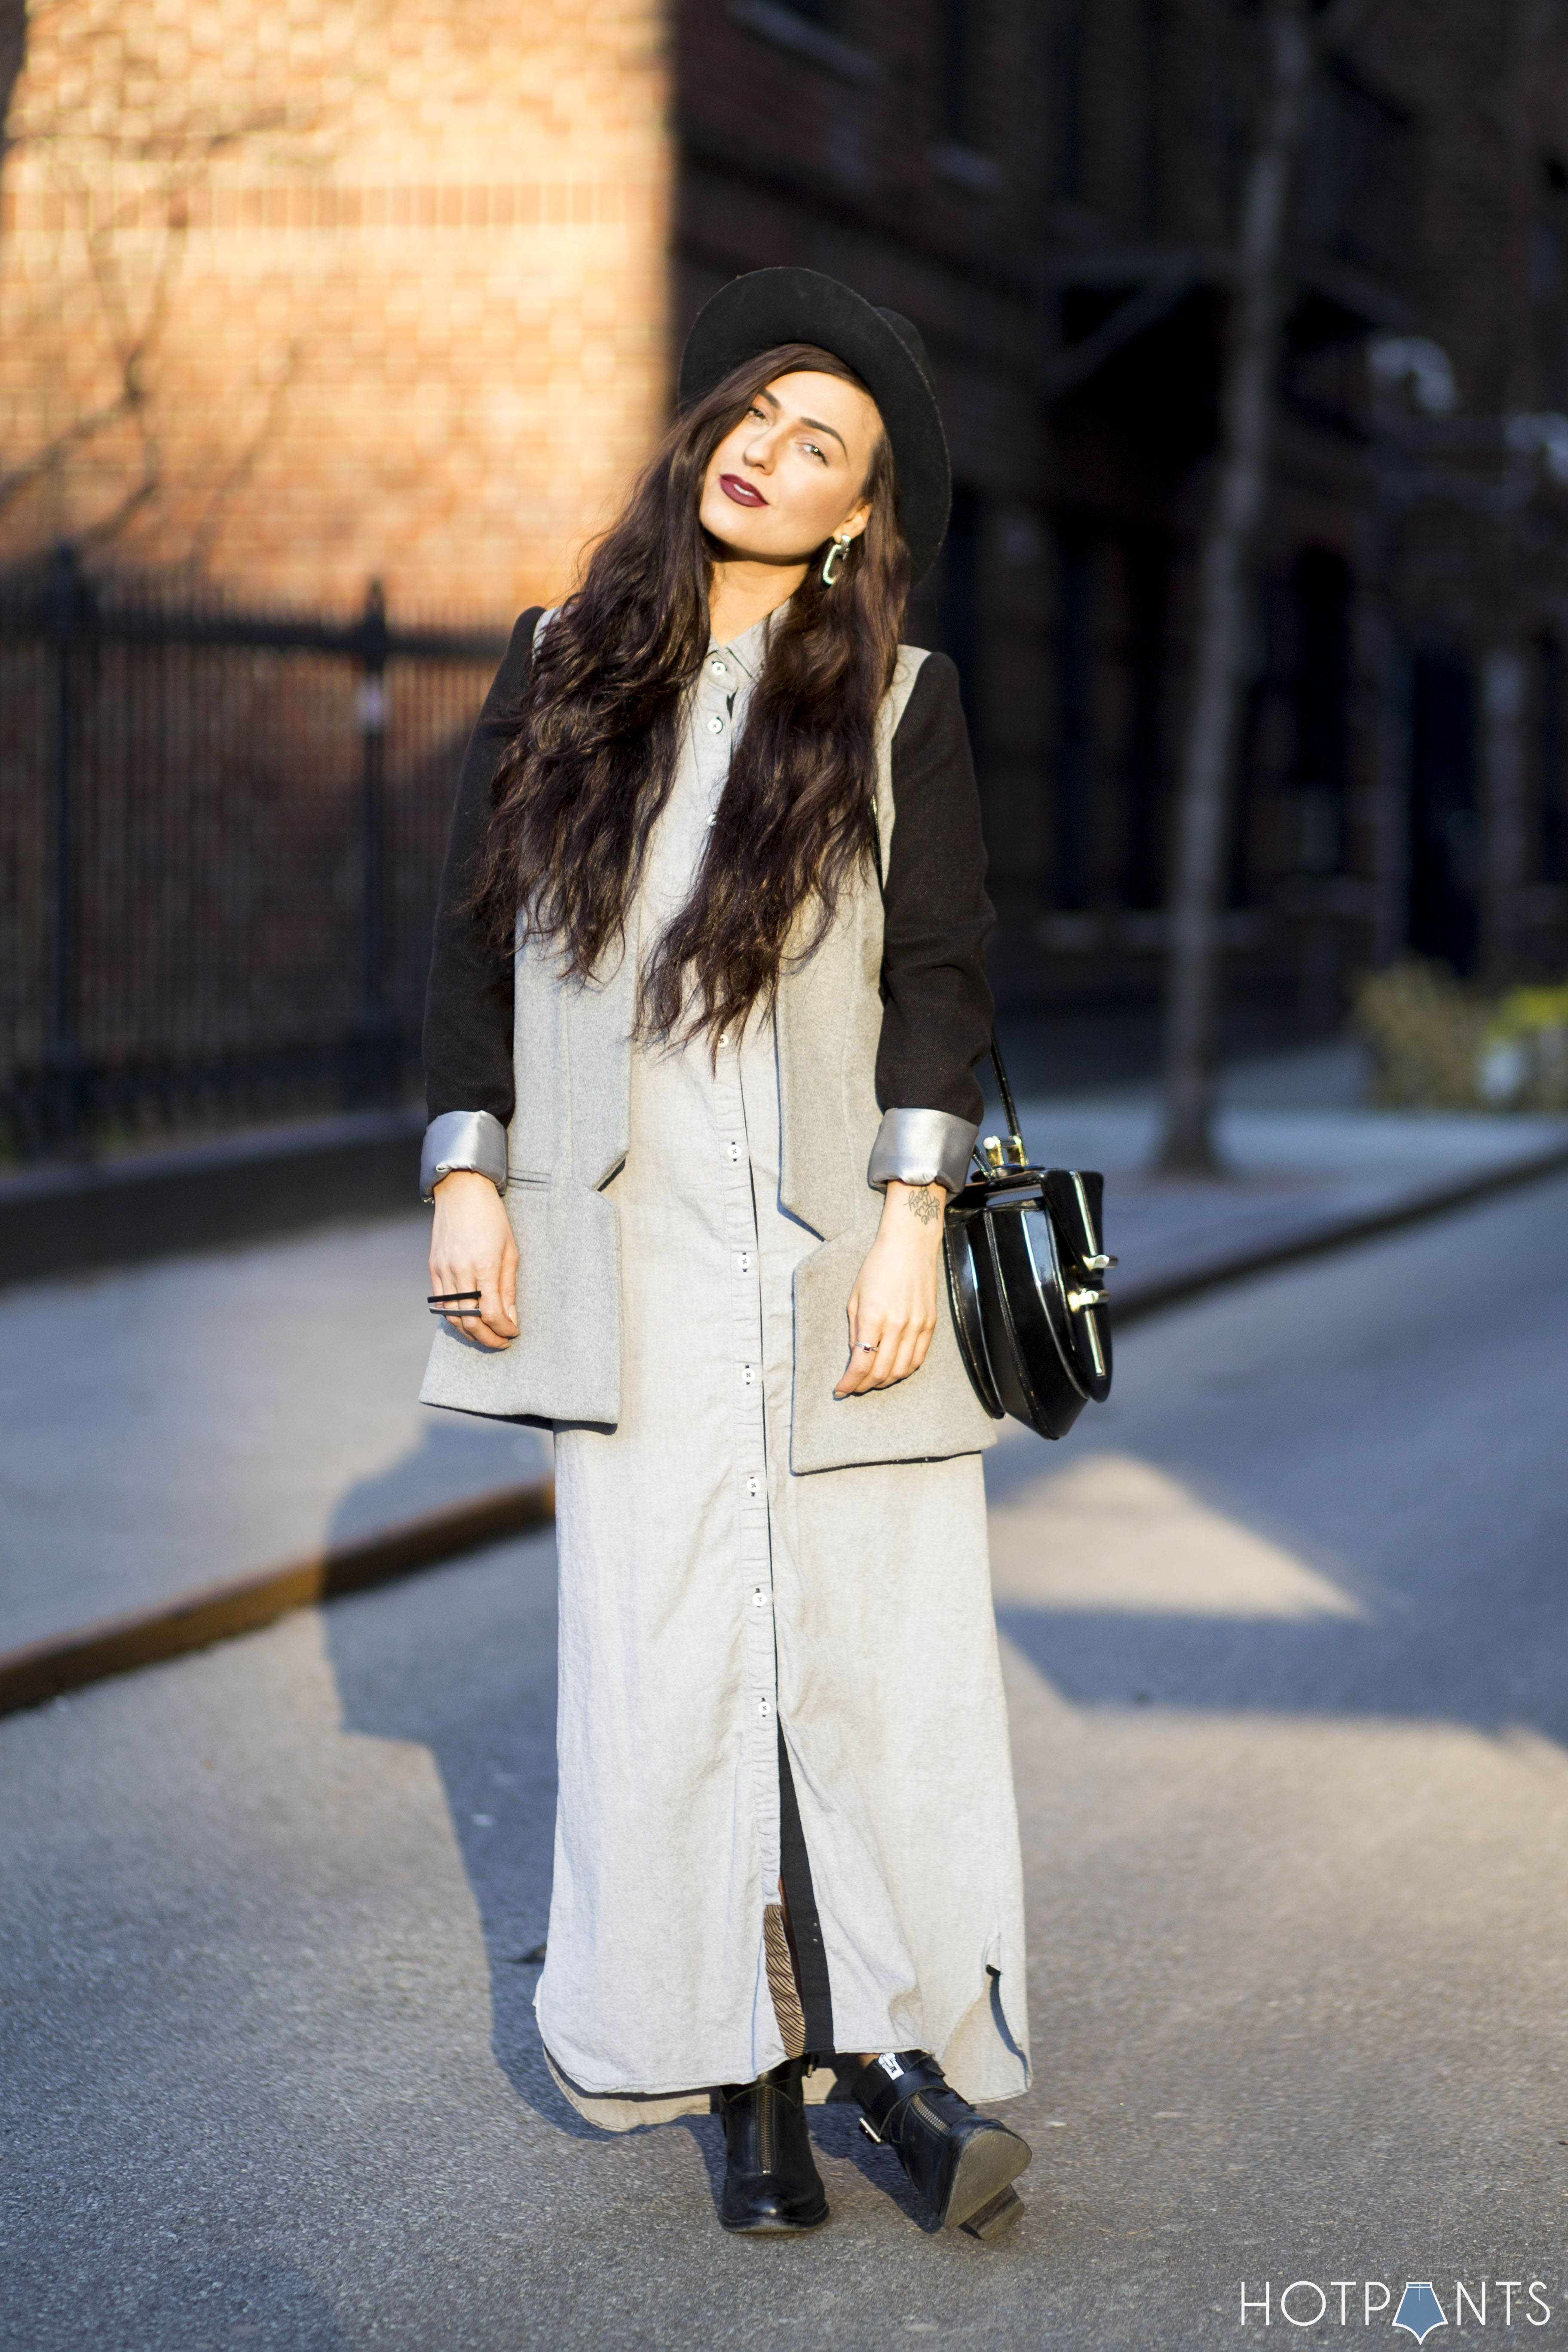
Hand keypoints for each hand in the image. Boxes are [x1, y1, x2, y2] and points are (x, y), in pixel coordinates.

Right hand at [428, 1170, 517, 1349]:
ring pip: (452, 1316)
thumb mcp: (510, 1250)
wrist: (462, 1191)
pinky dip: (453, 1317)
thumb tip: (510, 1317)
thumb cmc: (491, 1217)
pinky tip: (466, 1320)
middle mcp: (460, 1271)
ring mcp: (443, 1270)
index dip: (504, 1329)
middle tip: (501, 1342)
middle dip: (487, 1338)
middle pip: (470, 1321)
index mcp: (484, 1266)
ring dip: (469, 1332)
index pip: (492, 1313)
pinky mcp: (433, 1267)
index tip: (513, 1333)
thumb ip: (509, 1287)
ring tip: (485, 1336)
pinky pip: (440, 1303)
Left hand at [835, 1180, 945, 1395]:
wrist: (910, 1245)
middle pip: (881, 1372)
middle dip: (864, 1386)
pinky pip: (919, 1358)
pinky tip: (894, 1371)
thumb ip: (854, 1331)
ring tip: (872, 1381)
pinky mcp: (930, 1324)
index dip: (848, 1383)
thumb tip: (856, 1358)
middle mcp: (896, 1325)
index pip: (860, 1364)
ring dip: (884, 1382)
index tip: (839, 1390)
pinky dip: (905, 1370)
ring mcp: (917, 1325)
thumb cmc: (877, 1267)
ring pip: (902, 1370)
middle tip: (854, 1388)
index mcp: (872, 1317)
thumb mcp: (855, 1297)